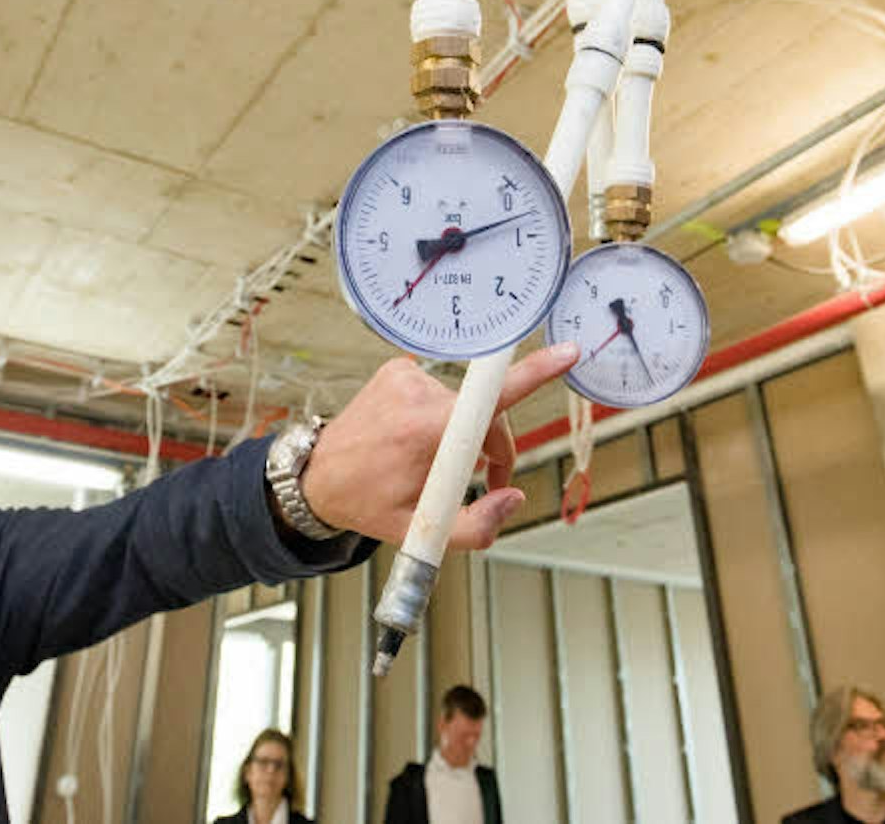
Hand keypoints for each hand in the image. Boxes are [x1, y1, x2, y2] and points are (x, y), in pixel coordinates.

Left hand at [300, 342, 578, 550]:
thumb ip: (476, 527)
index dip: (533, 374)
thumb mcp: (420, 532)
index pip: (491, 400)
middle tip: (485, 483)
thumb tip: (514, 497)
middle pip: (487, 415)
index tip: (566, 353)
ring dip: (465, 435)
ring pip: (466, 406)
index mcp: (425, 432)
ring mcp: (407, 376)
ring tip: (432, 463)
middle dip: (495, 449)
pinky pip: (441, 393)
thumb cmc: (368, 504)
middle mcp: (418, 394)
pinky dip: (442, 417)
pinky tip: (415, 440)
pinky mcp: (399, 368)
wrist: (318, 476)